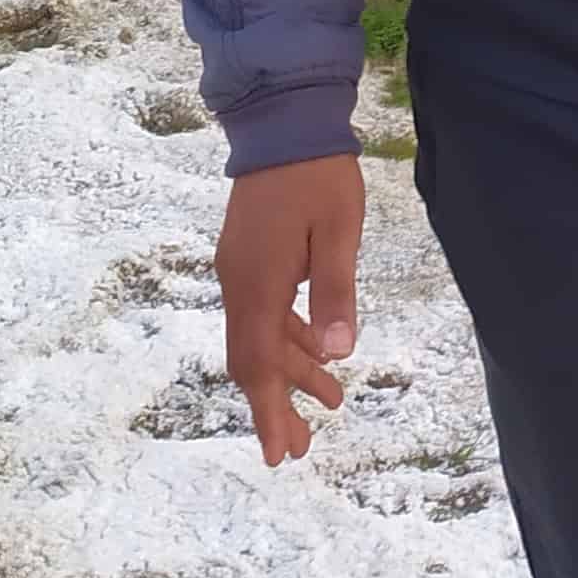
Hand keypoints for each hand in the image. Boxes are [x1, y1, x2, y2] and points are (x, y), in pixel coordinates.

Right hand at [216, 156, 367, 466]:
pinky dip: (287, 339)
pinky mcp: (250, 258)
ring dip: (289, 372)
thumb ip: (335, 292)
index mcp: (257, 284)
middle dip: (276, 405)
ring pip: (259, 338)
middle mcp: (239, 284)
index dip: (269, 412)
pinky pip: (264, 313)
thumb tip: (337, 352)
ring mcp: (240, 270)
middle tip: (299, 448)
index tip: (278, 454)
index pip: (258, 364)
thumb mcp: (338, 232)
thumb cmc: (317, 175)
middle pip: (252, 361)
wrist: (285, 122)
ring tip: (330, 401)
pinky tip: (315, 349)